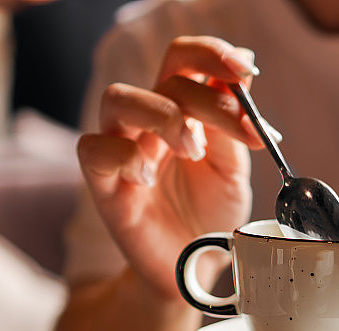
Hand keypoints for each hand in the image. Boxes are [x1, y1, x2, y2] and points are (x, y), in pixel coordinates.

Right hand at [76, 36, 267, 297]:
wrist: (195, 268)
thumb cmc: (212, 215)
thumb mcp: (234, 168)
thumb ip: (233, 124)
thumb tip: (244, 67)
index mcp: (184, 111)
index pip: (185, 59)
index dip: (212, 53)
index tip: (245, 70)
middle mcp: (150, 124)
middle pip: (163, 76)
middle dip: (207, 97)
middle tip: (237, 128)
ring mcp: (124, 150)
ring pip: (118, 98)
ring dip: (163, 116)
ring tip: (192, 149)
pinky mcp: (105, 185)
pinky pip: (93, 149)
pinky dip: (123, 154)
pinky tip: (148, 177)